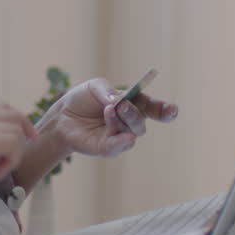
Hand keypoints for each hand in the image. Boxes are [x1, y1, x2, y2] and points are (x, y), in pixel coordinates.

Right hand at [0, 103, 36, 225]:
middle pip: (13, 116)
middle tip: (2, 163)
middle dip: (18, 141)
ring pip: (16, 131)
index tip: (30, 138)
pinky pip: (14, 143)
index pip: (4, 106)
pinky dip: (12, 161)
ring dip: (14, 154)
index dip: (21, 122)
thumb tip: (25, 123)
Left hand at [48, 78, 178, 157]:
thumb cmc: (82, 99)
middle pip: (141, 121)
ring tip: (108, 110)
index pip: (154, 108)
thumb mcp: (95, 87)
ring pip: (131, 132)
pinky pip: (118, 146)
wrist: (62, 116)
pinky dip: (121, 141)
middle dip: (133, 113)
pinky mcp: (107, 148)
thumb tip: (118, 100)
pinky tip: (122, 135)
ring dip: (122, 120)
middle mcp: (130, 122)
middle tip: (121, 105)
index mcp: (133, 104)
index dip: (166, 110)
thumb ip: (108, 91)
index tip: (172, 110)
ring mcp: (120, 136)